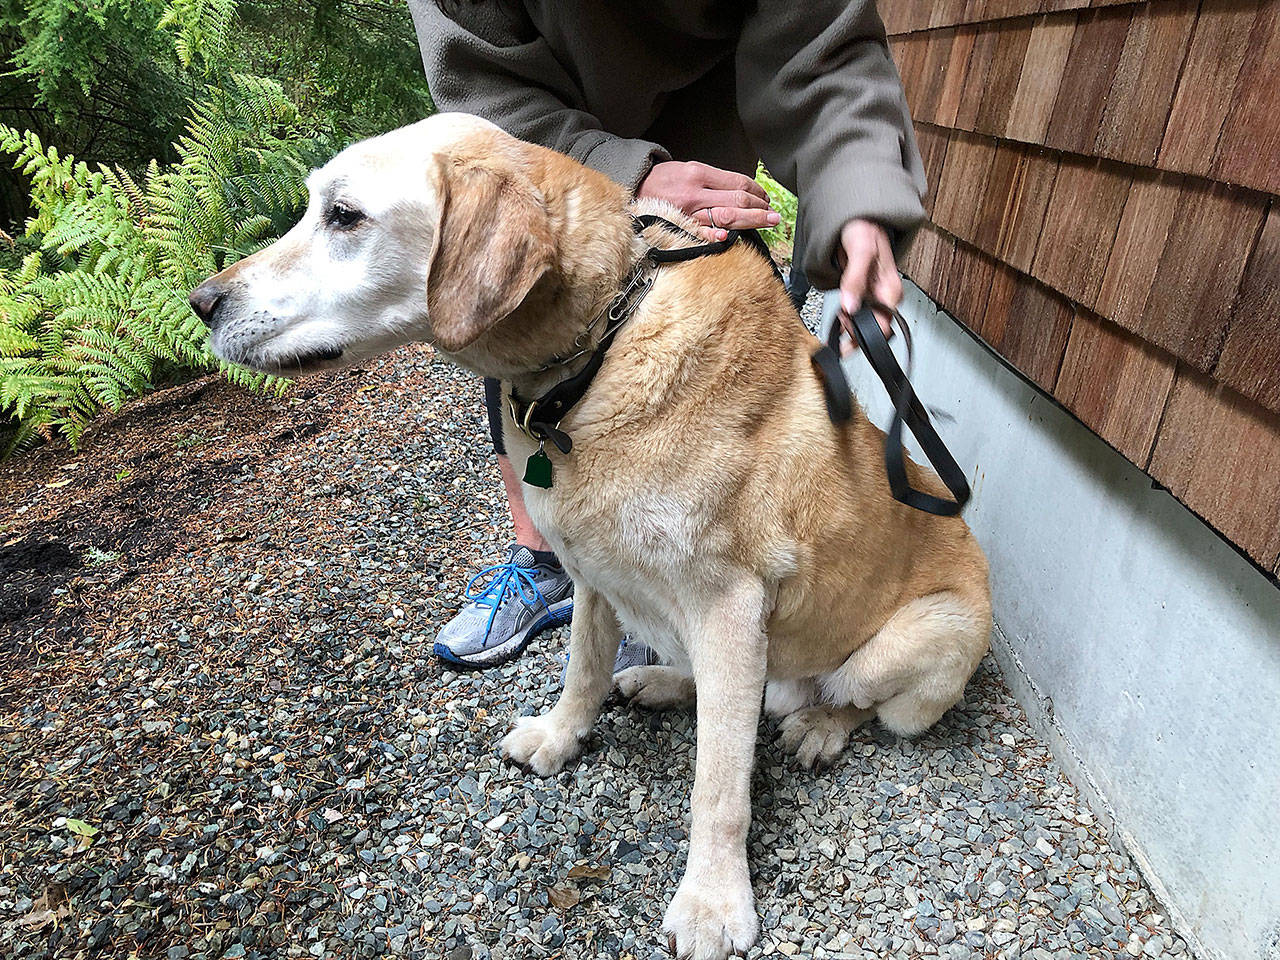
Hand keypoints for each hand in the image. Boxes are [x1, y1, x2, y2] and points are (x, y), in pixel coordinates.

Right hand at [637, 161, 779, 240]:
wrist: (633, 189)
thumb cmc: (663, 180)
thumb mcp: (688, 168)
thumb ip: (713, 180)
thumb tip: (742, 190)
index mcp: (698, 174)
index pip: (737, 183)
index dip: (757, 191)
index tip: (766, 197)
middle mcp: (695, 193)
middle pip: (737, 201)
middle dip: (759, 208)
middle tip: (774, 215)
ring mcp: (687, 212)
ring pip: (726, 218)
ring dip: (750, 221)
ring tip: (767, 222)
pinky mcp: (678, 227)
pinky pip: (700, 234)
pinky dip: (715, 237)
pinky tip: (730, 239)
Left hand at [838, 219, 900, 339]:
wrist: (858, 218)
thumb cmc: (865, 228)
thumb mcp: (861, 249)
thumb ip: (855, 279)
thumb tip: (850, 307)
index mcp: (891, 289)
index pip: (883, 325)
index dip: (864, 332)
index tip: (847, 325)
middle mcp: (885, 296)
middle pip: (874, 329)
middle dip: (854, 331)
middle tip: (840, 318)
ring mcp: (874, 296)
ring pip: (864, 325)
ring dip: (848, 326)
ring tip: (838, 313)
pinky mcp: (864, 295)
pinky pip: (856, 315)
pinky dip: (846, 320)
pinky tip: (839, 316)